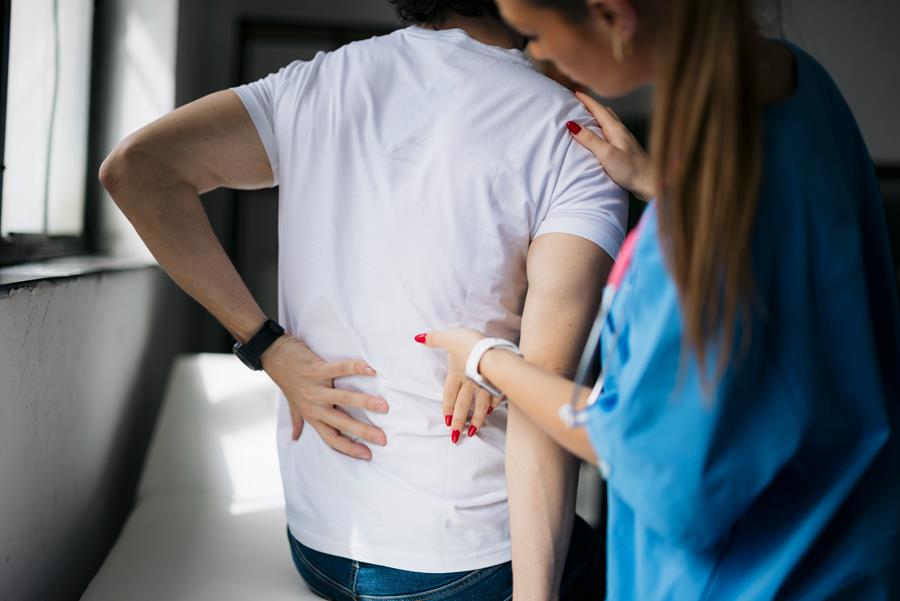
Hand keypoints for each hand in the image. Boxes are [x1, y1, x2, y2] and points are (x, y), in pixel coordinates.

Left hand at [262, 334, 388, 459]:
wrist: (272, 355)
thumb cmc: (286, 379)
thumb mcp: (292, 403)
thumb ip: (297, 420)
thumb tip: (294, 438)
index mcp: (311, 416)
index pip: (331, 438)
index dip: (349, 449)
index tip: (368, 455)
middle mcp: (313, 406)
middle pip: (341, 423)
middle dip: (363, 432)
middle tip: (383, 438)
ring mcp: (314, 388)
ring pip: (343, 398)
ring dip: (365, 402)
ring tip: (384, 406)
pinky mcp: (315, 370)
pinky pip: (338, 369)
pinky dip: (355, 368)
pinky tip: (371, 370)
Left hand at [417, 329, 499, 442]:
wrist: (490, 350)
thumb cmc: (468, 344)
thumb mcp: (448, 337)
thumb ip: (434, 338)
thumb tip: (418, 337)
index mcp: (455, 375)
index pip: (448, 395)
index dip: (446, 408)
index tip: (446, 422)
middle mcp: (469, 384)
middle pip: (462, 406)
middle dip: (458, 422)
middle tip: (455, 437)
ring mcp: (484, 386)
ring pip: (479, 406)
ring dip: (475, 420)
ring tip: (473, 432)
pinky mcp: (497, 384)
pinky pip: (495, 397)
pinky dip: (493, 405)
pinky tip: (492, 410)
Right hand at [568, 91, 654, 200]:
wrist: (652, 182)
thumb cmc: (631, 170)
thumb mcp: (607, 154)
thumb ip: (590, 139)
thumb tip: (572, 125)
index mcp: (616, 129)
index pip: (599, 110)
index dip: (586, 100)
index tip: (575, 92)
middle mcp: (622, 131)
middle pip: (605, 113)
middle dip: (591, 106)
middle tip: (578, 102)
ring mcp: (625, 140)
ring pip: (609, 121)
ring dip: (597, 116)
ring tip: (587, 116)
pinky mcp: (626, 149)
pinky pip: (611, 131)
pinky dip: (602, 127)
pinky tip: (601, 135)